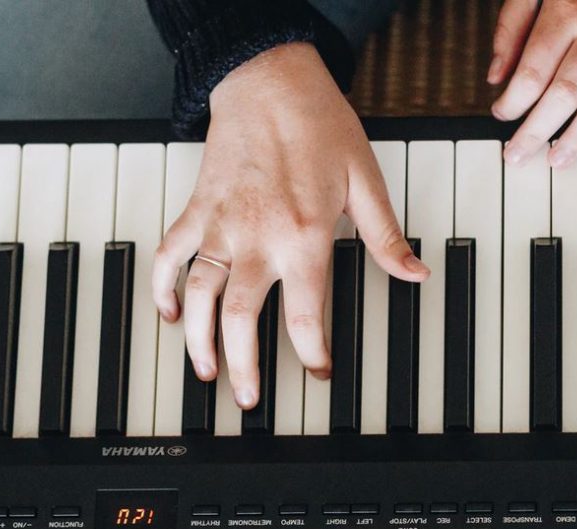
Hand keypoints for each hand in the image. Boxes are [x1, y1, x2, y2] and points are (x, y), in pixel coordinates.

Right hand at [152, 43, 428, 408]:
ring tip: (207, 372)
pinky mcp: (197, 210)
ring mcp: (220, 227)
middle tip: (248, 400)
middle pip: (243, 321)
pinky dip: (162, 289)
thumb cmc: (318, 126)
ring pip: (200, 298)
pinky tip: (170, 315)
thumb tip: (415, 273)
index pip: (307, 317)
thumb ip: (386, 237)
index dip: (314, 355)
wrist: (269, 80)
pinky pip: (169, 257)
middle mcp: (257, 239)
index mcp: (304, 237)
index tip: (320, 373)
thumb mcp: (365, 181)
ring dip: (200, 342)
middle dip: (244, 368)